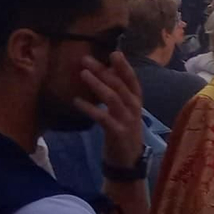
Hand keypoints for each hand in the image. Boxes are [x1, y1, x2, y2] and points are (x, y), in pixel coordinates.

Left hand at [78, 54, 144, 170]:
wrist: (128, 161)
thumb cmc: (124, 132)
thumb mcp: (124, 111)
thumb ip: (118, 95)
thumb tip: (106, 74)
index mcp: (136, 101)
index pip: (132, 79)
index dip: (124, 66)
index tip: (114, 52)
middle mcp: (134, 107)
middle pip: (119, 85)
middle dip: (104, 71)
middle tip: (86, 59)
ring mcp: (127, 119)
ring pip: (113, 97)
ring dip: (97, 84)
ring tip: (83, 74)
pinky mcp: (117, 132)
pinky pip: (102, 117)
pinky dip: (89, 108)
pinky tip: (76, 101)